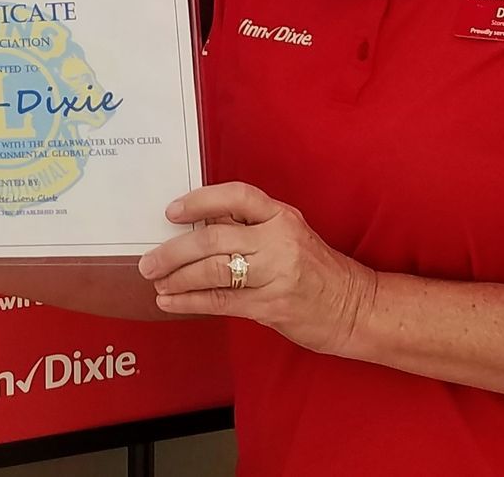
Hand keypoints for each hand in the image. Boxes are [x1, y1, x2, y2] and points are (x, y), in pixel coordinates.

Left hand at [138, 182, 376, 356]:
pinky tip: (170, 302)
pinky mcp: (272, 305)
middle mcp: (278, 240)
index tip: (172, 212)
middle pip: (215, 239)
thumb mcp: (287, 235)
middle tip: (149, 261)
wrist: (354, 307)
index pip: (237, 197)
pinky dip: (189, 301)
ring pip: (213, 271)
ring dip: (177, 277)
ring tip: (156, 281)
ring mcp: (276, 274)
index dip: (201, 200)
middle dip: (174, 251)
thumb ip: (248, 228)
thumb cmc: (313, 269)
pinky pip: (221, 301)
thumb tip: (196, 225)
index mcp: (281, 216)